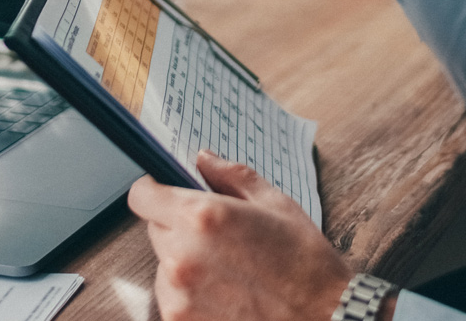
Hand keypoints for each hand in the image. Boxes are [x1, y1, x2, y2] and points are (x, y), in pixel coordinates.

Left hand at [129, 150, 356, 320]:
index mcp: (202, 218)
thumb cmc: (304, 261)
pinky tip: (225, 289)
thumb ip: (231, 175)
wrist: (322, 317)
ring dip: (183, 258)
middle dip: (177, 223)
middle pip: (154, 227)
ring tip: (226, 265)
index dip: (154, 189)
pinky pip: (171, 294)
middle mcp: (183, 256)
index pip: (142, 196)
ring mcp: (179, 295)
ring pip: (163, 262)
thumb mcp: (275, 203)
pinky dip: (189, 289)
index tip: (165, 190)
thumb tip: (203, 160)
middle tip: (216, 231)